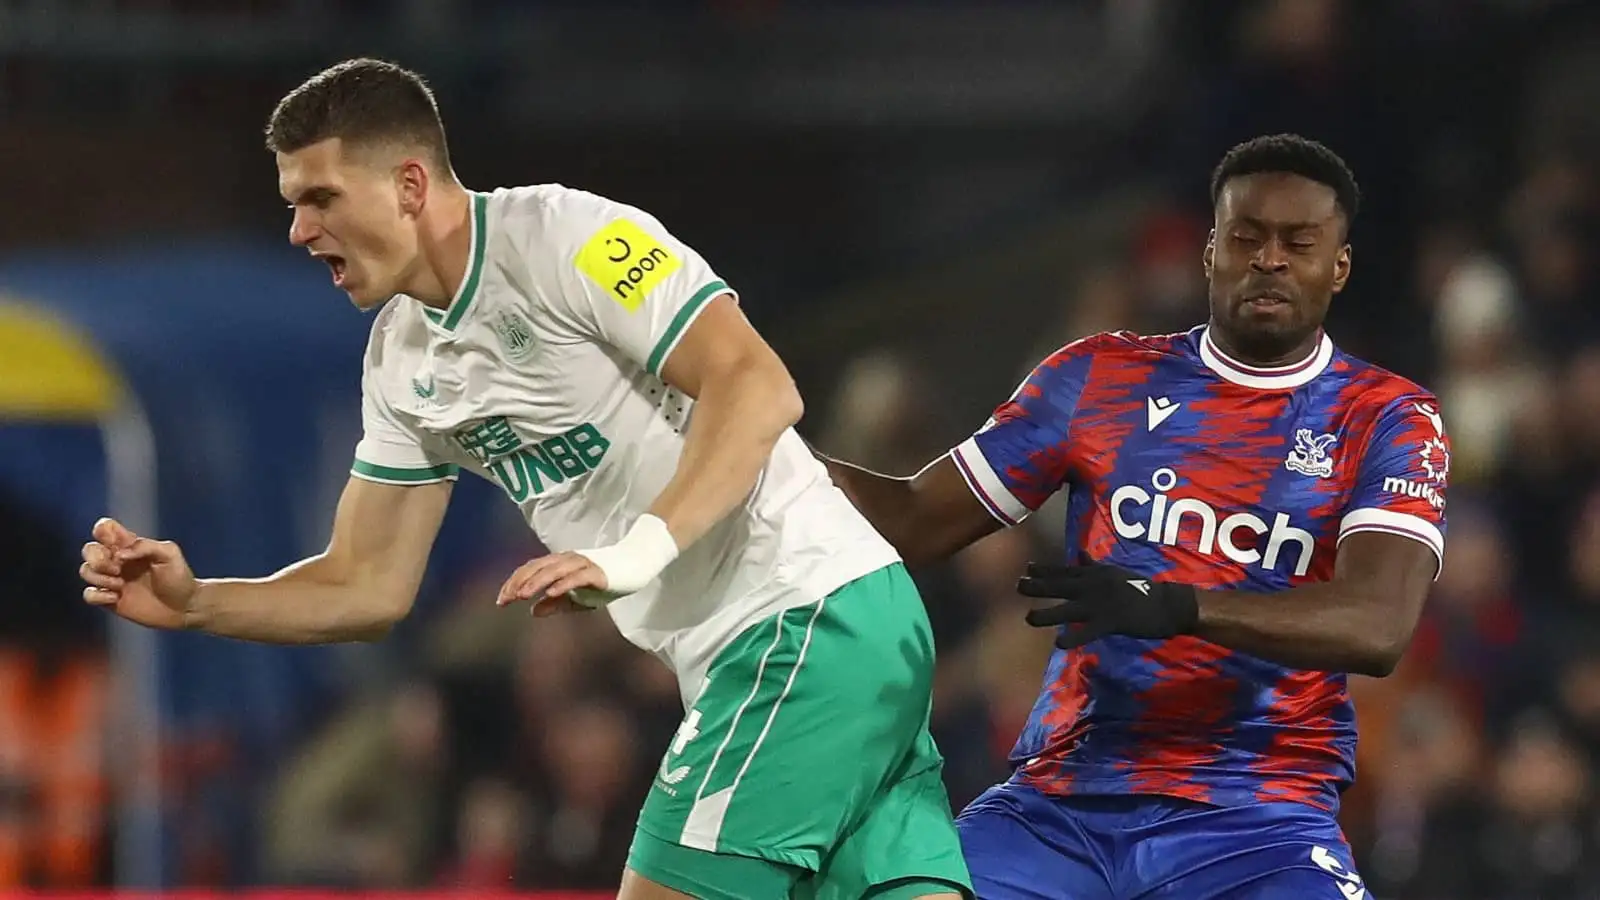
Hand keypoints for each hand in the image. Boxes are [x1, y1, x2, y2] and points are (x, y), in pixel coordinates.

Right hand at [79, 517, 198, 629]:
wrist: (185, 607)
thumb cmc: (179, 578)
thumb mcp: (169, 554)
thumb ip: (146, 546)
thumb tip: (119, 554)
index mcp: (130, 545)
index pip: (105, 528)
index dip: (102, 530)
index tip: (116, 543)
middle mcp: (118, 560)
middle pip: (89, 549)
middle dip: (96, 557)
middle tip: (117, 569)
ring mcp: (112, 580)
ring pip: (86, 571)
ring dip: (99, 577)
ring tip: (120, 585)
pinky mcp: (110, 600)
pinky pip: (88, 594)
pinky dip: (97, 596)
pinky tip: (116, 598)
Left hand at [496, 551, 613, 616]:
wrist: (634, 567)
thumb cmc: (604, 581)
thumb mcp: (576, 598)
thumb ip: (556, 604)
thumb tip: (534, 611)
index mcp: (559, 564)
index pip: (530, 570)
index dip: (513, 583)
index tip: (501, 600)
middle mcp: (567, 560)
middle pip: (537, 568)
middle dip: (519, 583)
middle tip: (506, 599)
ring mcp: (582, 564)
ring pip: (554, 570)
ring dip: (536, 582)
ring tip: (522, 595)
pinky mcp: (597, 571)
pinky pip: (576, 577)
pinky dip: (562, 584)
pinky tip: (551, 593)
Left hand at [1018, 561, 1197, 649]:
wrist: (1167, 604)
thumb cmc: (1140, 590)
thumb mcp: (1114, 573)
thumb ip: (1094, 567)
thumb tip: (1081, 554)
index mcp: (1095, 575)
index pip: (1064, 571)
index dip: (1044, 570)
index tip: (1026, 568)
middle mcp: (1094, 586)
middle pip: (1059, 586)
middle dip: (1037, 586)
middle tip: (1017, 585)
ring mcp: (1101, 604)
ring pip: (1067, 609)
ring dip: (1047, 614)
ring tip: (1029, 617)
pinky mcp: (1111, 621)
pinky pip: (1087, 631)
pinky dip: (1073, 638)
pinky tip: (1059, 644)